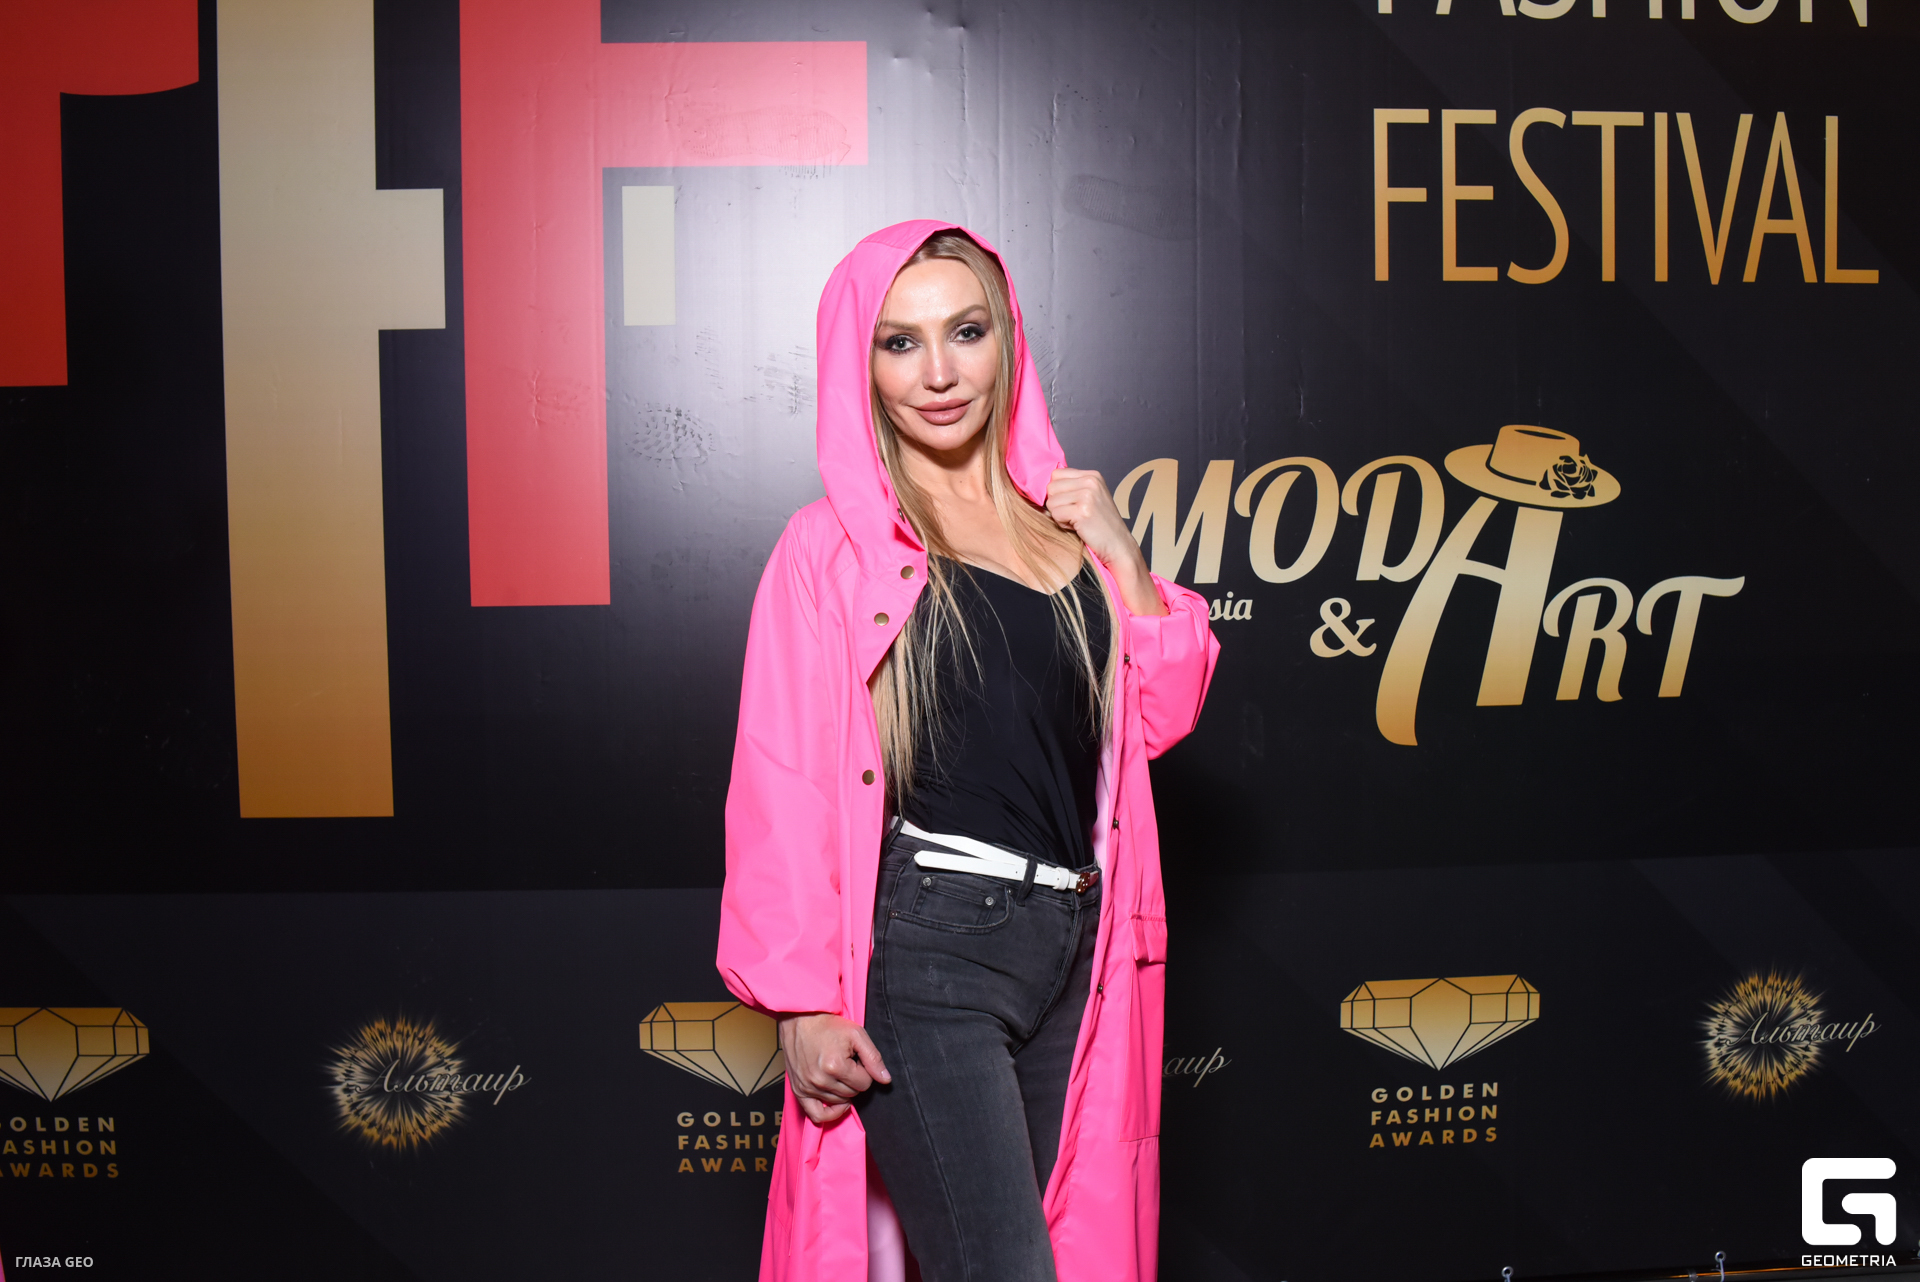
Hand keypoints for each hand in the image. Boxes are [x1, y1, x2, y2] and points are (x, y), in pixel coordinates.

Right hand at [777, 1012, 891, 1124]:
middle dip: (854, 1079)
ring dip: (843, 1090)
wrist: (800, 1019)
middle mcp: (820, 1080)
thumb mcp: (857, 1034)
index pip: (865, 1083)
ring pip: (839, 1101)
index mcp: (835, 1066)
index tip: (856, 1059)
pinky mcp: (799, 1091)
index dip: (864, 1071)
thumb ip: (874, 1058)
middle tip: (846, 1062)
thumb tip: (885, 1079)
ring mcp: (808, 1087)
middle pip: (853, 1093)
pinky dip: (830, 1113)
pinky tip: (838, 1103)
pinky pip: (816, 1115)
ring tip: (837, 1071)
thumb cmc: (828, 1025)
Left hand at [1046, 468, 1167, 616]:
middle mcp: (1090, 481)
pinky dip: (1062, 524)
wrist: (1118, 546)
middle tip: (1075, 515)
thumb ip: (1071, 488)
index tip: (1070, 504)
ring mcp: (1087, 495)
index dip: (1057, 492)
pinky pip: (1055, 514)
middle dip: (1057, 504)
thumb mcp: (1090, 498)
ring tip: (1077, 521)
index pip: (1056, 474)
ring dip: (1060, 515)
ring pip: (1051, 501)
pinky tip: (1078, 527)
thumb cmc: (1100, 525)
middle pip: (1051, 487)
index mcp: (1092, 475)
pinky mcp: (1083, 510)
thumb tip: (1039, 487)